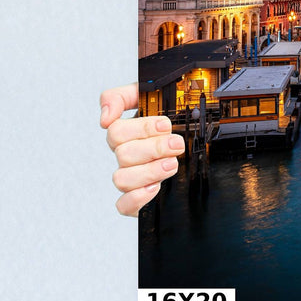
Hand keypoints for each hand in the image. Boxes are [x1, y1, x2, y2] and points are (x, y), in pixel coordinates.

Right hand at [100, 84, 183, 216]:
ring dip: (149, 171)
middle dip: (154, 148)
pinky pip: (124, 205)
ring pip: (122, 179)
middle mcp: (127, 156)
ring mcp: (132, 177)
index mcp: (127, 134)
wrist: (194, 142)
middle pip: (123, 154)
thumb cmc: (171, 121)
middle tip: (175, 144)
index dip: (142, 128)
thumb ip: (124, 96)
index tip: (165, 125)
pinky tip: (155, 188)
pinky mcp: (138, 198)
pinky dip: (137, 198)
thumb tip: (105, 116)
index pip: (116, 130)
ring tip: (171, 164)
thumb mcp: (151, 96)